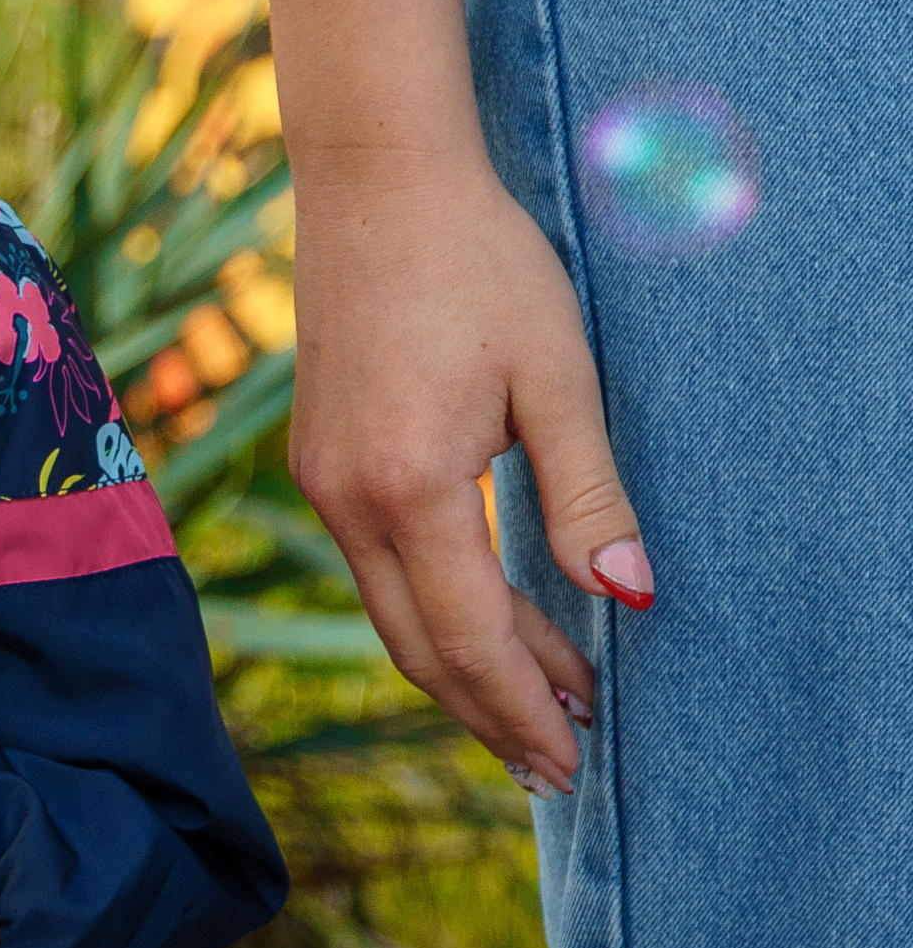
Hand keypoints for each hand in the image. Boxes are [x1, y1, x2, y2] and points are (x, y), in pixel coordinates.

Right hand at [220, 0, 646, 798]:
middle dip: (490, 711)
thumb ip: (588, 493)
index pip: (467, 634)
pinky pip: (373, 563)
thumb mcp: (556, 375)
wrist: (376, 180)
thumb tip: (630, 596)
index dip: (524, 704)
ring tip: (532, 705)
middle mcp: (346, 494)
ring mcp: (321, 475)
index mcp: (408, 482)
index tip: (575, 758)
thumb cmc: (477, 263)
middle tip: (558, 767)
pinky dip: (427, 610)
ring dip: (459, 664)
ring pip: (389, 608)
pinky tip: (476, 615)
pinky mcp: (318, 452)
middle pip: (416, 643)